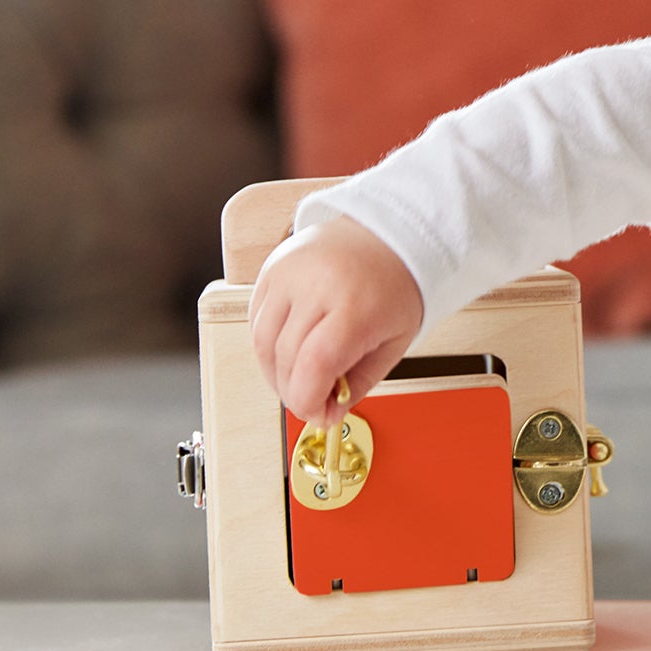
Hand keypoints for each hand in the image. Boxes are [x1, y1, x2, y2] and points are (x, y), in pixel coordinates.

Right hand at [249, 215, 424, 425]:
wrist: (387, 233)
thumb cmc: (395, 286)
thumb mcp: (394, 342)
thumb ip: (359, 382)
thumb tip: (326, 416)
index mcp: (357, 305)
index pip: (315, 364)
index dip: (308, 399)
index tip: (316, 413)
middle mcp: (317, 285)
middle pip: (285, 358)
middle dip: (294, 391)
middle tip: (312, 400)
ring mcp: (289, 273)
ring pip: (262, 343)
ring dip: (275, 373)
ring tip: (301, 377)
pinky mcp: (271, 269)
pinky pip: (256, 321)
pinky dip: (268, 346)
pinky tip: (291, 349)